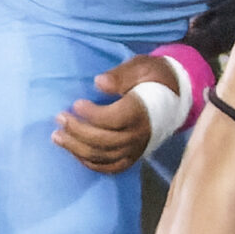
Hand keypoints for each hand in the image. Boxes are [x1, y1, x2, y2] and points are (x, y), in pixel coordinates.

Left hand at [54, 55, 180, 173]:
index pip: (112, 120)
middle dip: (77, 131)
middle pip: (104, 141)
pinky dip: (91, 163)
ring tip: (58, 136)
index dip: (91, 114)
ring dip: (77, 148)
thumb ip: (121, 75)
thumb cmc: (154, 78)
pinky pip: (111, 167)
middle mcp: (139, 134)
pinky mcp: (134, 155)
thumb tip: (99, 83)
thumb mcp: (141, 67)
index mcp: (142, 111)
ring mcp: (137, 148)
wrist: (176, 97)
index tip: (76, 103)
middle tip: (60, 118)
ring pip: (104, 156)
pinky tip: (75, 152)